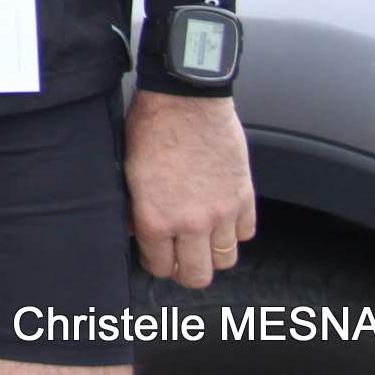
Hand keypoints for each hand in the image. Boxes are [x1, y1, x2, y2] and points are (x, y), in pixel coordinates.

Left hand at [126, 89, 255, 287]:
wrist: (186, 99)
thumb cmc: (151, 128)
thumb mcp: (128, 172)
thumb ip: (136, 209)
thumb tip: (138, 231)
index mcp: (156, 218)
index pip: (159, 266)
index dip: (155, 262)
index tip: (155, 253)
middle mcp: (192, 223)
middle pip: (196, 276)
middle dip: (184, 269)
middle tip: (179, 255)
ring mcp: (222, 212)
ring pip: (225, 259)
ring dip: (211, 252)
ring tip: (201, 237)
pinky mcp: (244, 197)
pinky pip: (245, 233)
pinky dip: (234, 230)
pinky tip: (221, 217)